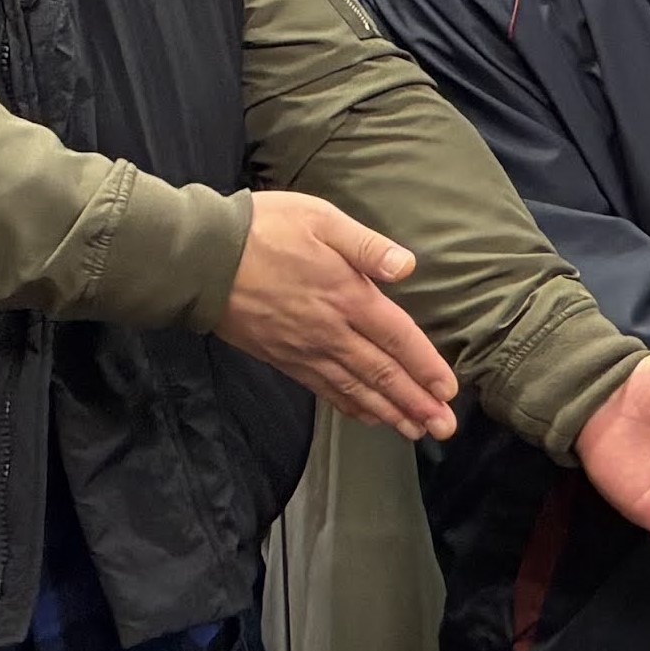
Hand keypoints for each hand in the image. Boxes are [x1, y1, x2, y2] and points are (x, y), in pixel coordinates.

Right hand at [215, 190, 456, 436]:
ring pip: (355, 388)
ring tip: (415, 431)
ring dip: (388, 412)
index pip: (398, 339)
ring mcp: (304, 349)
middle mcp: (330, 331)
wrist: (200, 259)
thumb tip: (407, 266)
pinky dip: (349, 406)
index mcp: (347, 297)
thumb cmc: (264, 230)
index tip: (449, 391)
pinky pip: (323, 389)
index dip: (426, 367)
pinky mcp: (282, 357)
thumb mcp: (321, 219)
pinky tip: (366, 416)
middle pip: (382, 374)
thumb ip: (367, 246)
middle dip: (416, 403)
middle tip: (444, 428)